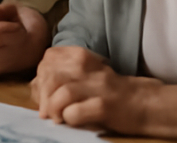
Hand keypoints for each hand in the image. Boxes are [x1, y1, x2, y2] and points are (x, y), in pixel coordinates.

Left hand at [33, 48, 154, 131]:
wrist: (142, 103)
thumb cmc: (110, 91)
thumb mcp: (86, 75)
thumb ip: (61, 75)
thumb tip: (34, 85)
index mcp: (84, 57)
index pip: (49, 57)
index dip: (41, 75)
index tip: (45, 90)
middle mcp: (90, 69)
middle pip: (51, 75)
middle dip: (42, 96)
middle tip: (46, 110)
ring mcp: (98, 88)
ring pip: (61, 92)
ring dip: (53, 108)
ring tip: (56, 117)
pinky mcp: (104, 107)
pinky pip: (75, 111)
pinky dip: (68, 118)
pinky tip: (71, 120)